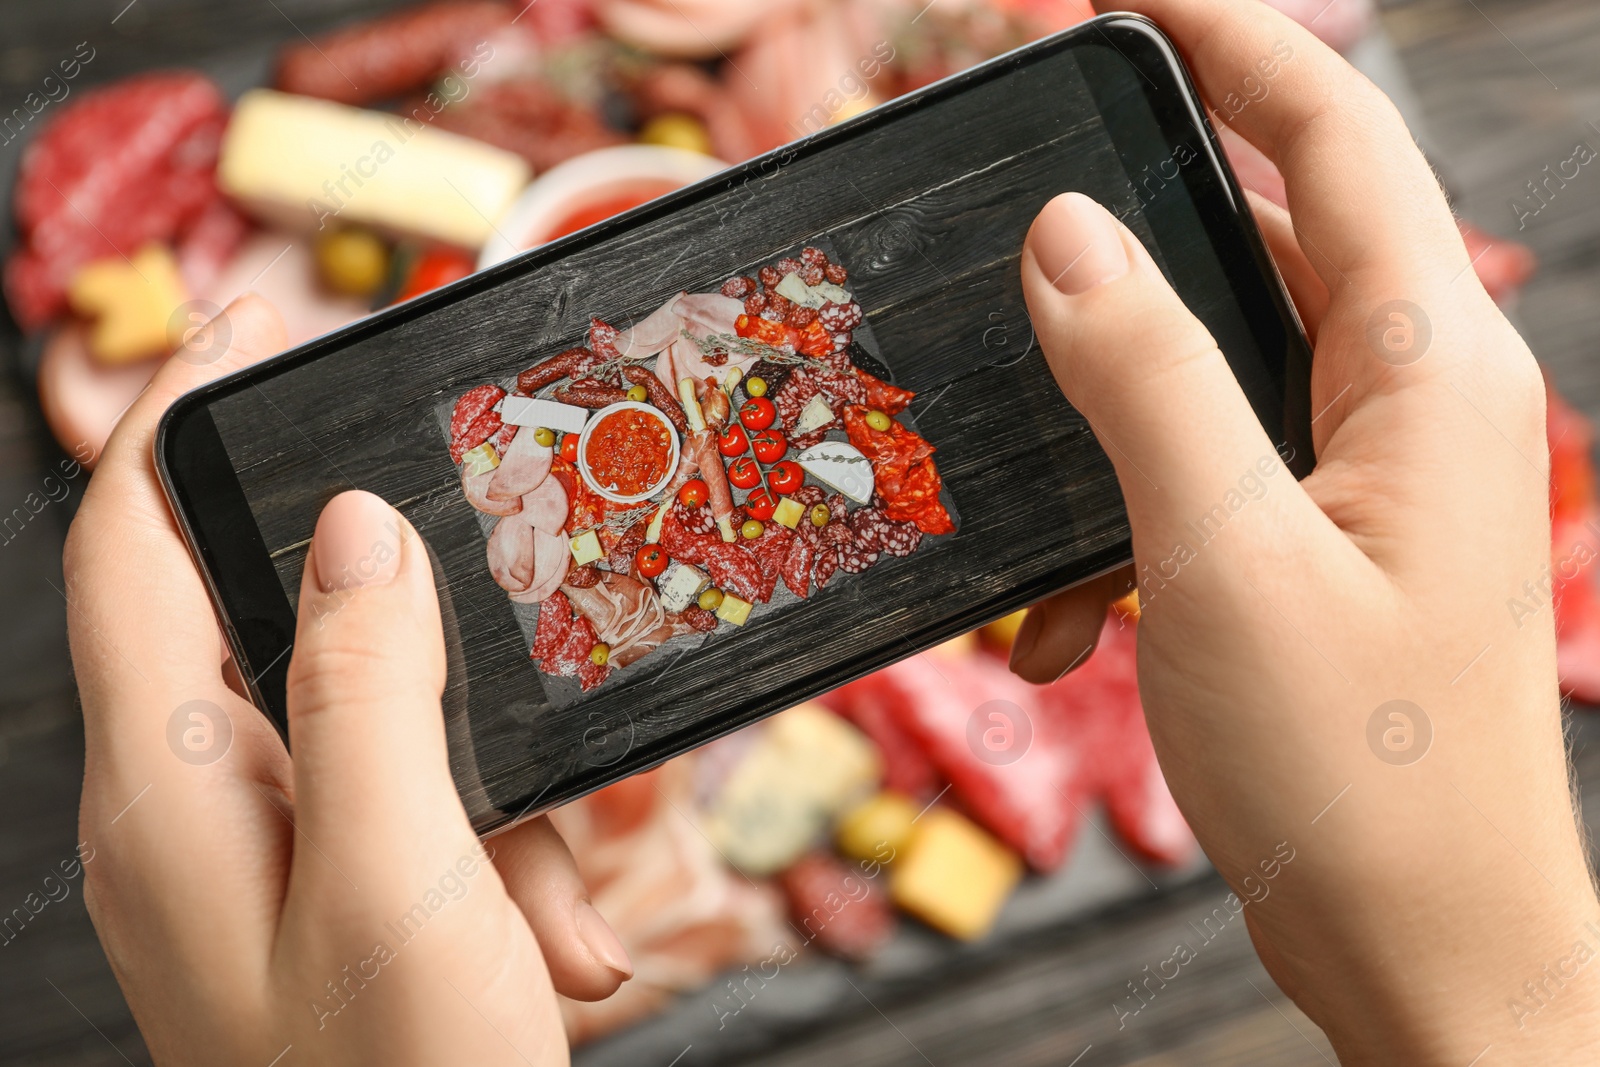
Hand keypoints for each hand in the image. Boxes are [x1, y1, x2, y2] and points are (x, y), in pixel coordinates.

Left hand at [66, 294, 628, 1065]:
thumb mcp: (401, 870)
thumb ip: (366, 684)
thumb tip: (352, 529)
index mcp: (165, 788)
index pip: (128, 544)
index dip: (175, 412)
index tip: (260, 316)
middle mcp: (191, 812)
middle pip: (289, 635)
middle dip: (424, 651)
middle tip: (515, 665)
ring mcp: (263, 864)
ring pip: (383, 738)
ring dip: (496, 798)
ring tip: (561, 916)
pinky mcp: (328, 905)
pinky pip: (418, 823)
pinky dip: (501, 866)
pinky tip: (562, 957)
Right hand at [1011, 0, 1599, 1059]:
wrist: (1425, 952)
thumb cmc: (1358, 773)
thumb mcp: (1220, 559)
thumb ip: (1146, 379)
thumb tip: (1067, 234)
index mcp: (1427, 372)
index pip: (1336, 137)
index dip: (1236, 45)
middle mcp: (1411, 404)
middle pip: (1271, 238)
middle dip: (1140, 224)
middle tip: (1019, 213)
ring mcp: (1366, 480)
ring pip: (1216, 371)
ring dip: (1105, 415)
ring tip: (1026, 484)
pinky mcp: (1318, 549)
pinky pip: (1201, 479)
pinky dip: (1115, 522)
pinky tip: (1059, 618)